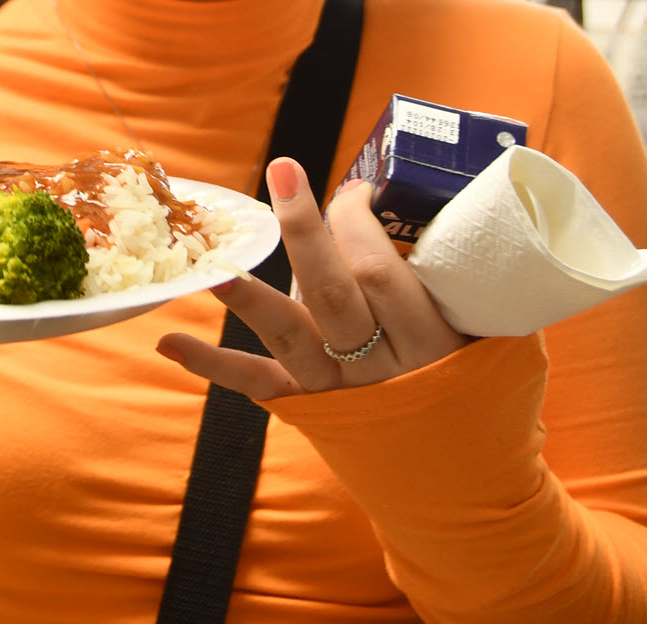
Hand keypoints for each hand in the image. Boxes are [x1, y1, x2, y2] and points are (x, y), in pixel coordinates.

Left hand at [156, 158, 468, 398]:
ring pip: (289, 334)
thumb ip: (437, 276)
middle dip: (307, 228)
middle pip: (335, 292)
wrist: (461, 476)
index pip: (384, 273)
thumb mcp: (476, 331)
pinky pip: (259, 384)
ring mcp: (341, 391)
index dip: (359, 222)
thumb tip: (382, 197)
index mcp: (431, 344)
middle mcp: (381, 369)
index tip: (352, 187)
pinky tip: (169, 342)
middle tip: (283, 169)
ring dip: (247, 294)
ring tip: (212, 262)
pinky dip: (212, 364)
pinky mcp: (310, 408)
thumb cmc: (471, 380)